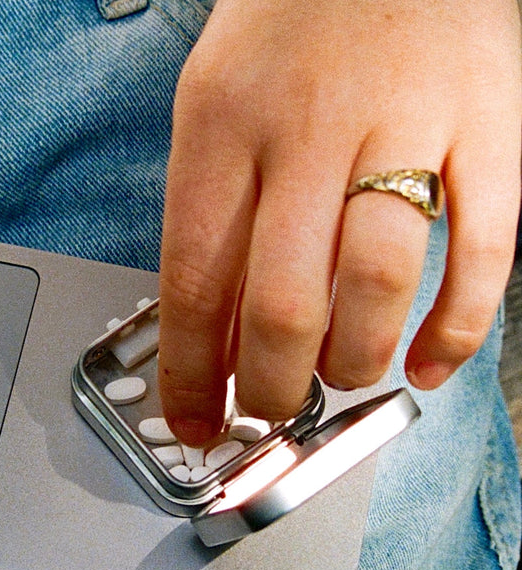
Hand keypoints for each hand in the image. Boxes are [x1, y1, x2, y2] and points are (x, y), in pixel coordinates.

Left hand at [158, 0, 521, 445]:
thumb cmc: (286, 33)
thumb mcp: (214, 110)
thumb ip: (212, 222)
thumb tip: (211, 340)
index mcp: (221, 125)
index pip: (192, 281)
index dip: (190, 374)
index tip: (194, 423)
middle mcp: (306, 128)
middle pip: (282, 301)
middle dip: (272, 385)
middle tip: (271, 408)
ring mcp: (404, 125)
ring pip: (377, 283)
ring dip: (354, 359)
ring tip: (340, 373)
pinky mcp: (487, 126)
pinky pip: (484, 248)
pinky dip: (457, 328)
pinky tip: (430, 364)